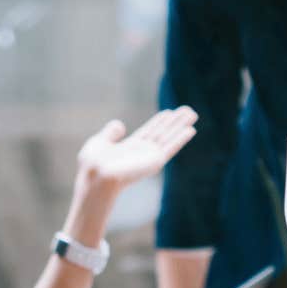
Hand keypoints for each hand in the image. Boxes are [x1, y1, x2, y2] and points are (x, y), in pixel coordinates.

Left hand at [74, 107, 197, 192]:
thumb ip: (110, 133)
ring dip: (181, 126)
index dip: (160, 121)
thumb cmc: (92, 165)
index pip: (149, 131)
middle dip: (175, 121)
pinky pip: (170, 148)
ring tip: (193, 113)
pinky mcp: (154, 162)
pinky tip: (191, 129)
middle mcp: (142, 152)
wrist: (96, 177)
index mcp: (130, 147)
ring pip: (169, 137)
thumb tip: (120, 124)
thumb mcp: (99, 142)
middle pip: (163, 133)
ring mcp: (149, 157)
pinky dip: (181, 138)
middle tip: (189, 110)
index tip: (170, 112)